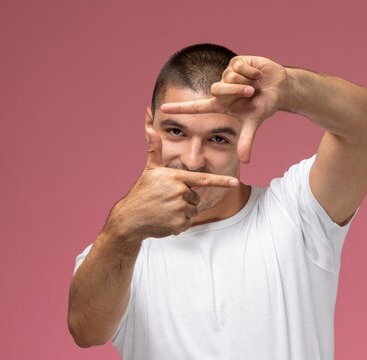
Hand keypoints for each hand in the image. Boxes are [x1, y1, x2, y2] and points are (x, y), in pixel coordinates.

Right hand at [106, 129, 238, 238]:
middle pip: (195, 197)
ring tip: (164, 210)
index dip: (221, 181)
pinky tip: (164, 220)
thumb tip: (151, 129)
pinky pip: (187, 223)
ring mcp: (179, 209)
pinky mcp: (178, 224)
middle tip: (166, 201)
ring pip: (192, 211)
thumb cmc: (142, 192)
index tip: (235, 182)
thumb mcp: (150, 170)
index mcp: (175, 177)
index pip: (203, 180)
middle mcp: (179, 192)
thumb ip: (155, 149)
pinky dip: (178, 224)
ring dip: (182, 213)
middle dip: (184, 200)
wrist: (130, 218)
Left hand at [160, 56, 287, 162]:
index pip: (197, 107)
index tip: (163, 109)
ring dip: (247, 81)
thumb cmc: (264, 105)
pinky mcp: (237, 61)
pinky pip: (240, 66)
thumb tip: (245, 162)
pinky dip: (252, 72)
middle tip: (251, 93)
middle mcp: (221, 88)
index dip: (180, 108)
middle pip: (218, 89)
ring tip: (256, 84)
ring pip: (229, 77)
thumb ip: (246, 140)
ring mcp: (227, 74)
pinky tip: (257, 75)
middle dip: (237, 91)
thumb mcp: (254, 122)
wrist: (279, 87)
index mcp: (221, 104)